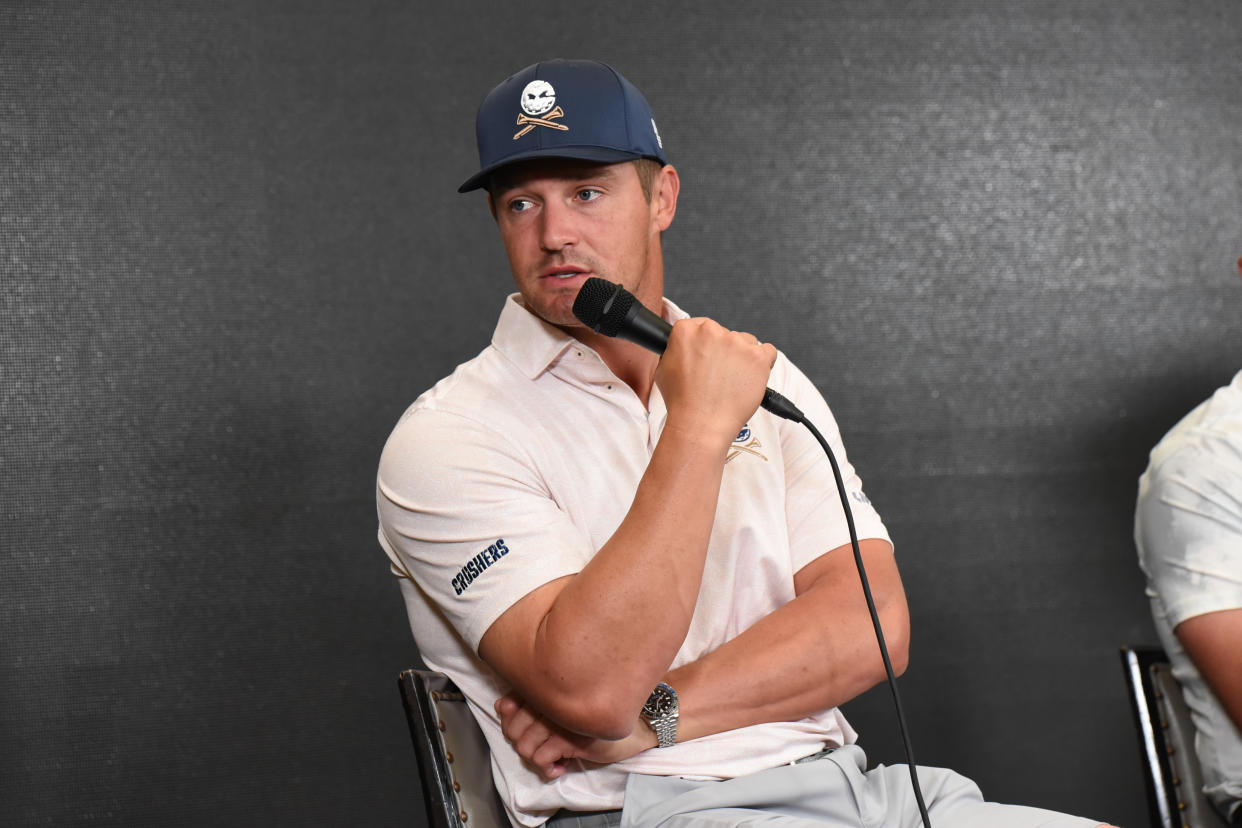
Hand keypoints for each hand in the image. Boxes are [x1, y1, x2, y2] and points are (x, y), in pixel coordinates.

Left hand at [495, 693, 656, 780]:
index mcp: (549, 687)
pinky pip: (542, 759)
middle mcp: (553, 699)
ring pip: (525, 747)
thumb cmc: (595, 715)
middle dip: (525, 745)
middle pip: (513, 731)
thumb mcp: (562, 707)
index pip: (508, 707)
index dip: (511, 726)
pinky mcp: (572, 738)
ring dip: (538, 758)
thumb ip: (531, 703)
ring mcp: (562, 719)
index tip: (528, 732)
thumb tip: (501, 707)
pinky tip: (561, 765)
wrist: (634, 725)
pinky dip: (548, 768)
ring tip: (553, 757)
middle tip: (543, 746)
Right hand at [656, 318, 776, 446]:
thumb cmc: (682, 402)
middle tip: (718, 375)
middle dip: (723, 351)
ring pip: (746, 342)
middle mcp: (711, 331)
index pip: (700, 326)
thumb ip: (677, 349)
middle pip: (724, 333)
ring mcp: (737, 342)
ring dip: (742, 357)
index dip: (704, 344)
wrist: (700, 424)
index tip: (706, 357)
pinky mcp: (758, 356)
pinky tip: (751, 378)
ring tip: (732, 381)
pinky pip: (769, 352)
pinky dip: (763, 364)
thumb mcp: (664, 368)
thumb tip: (686, 346)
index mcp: (686, 330)